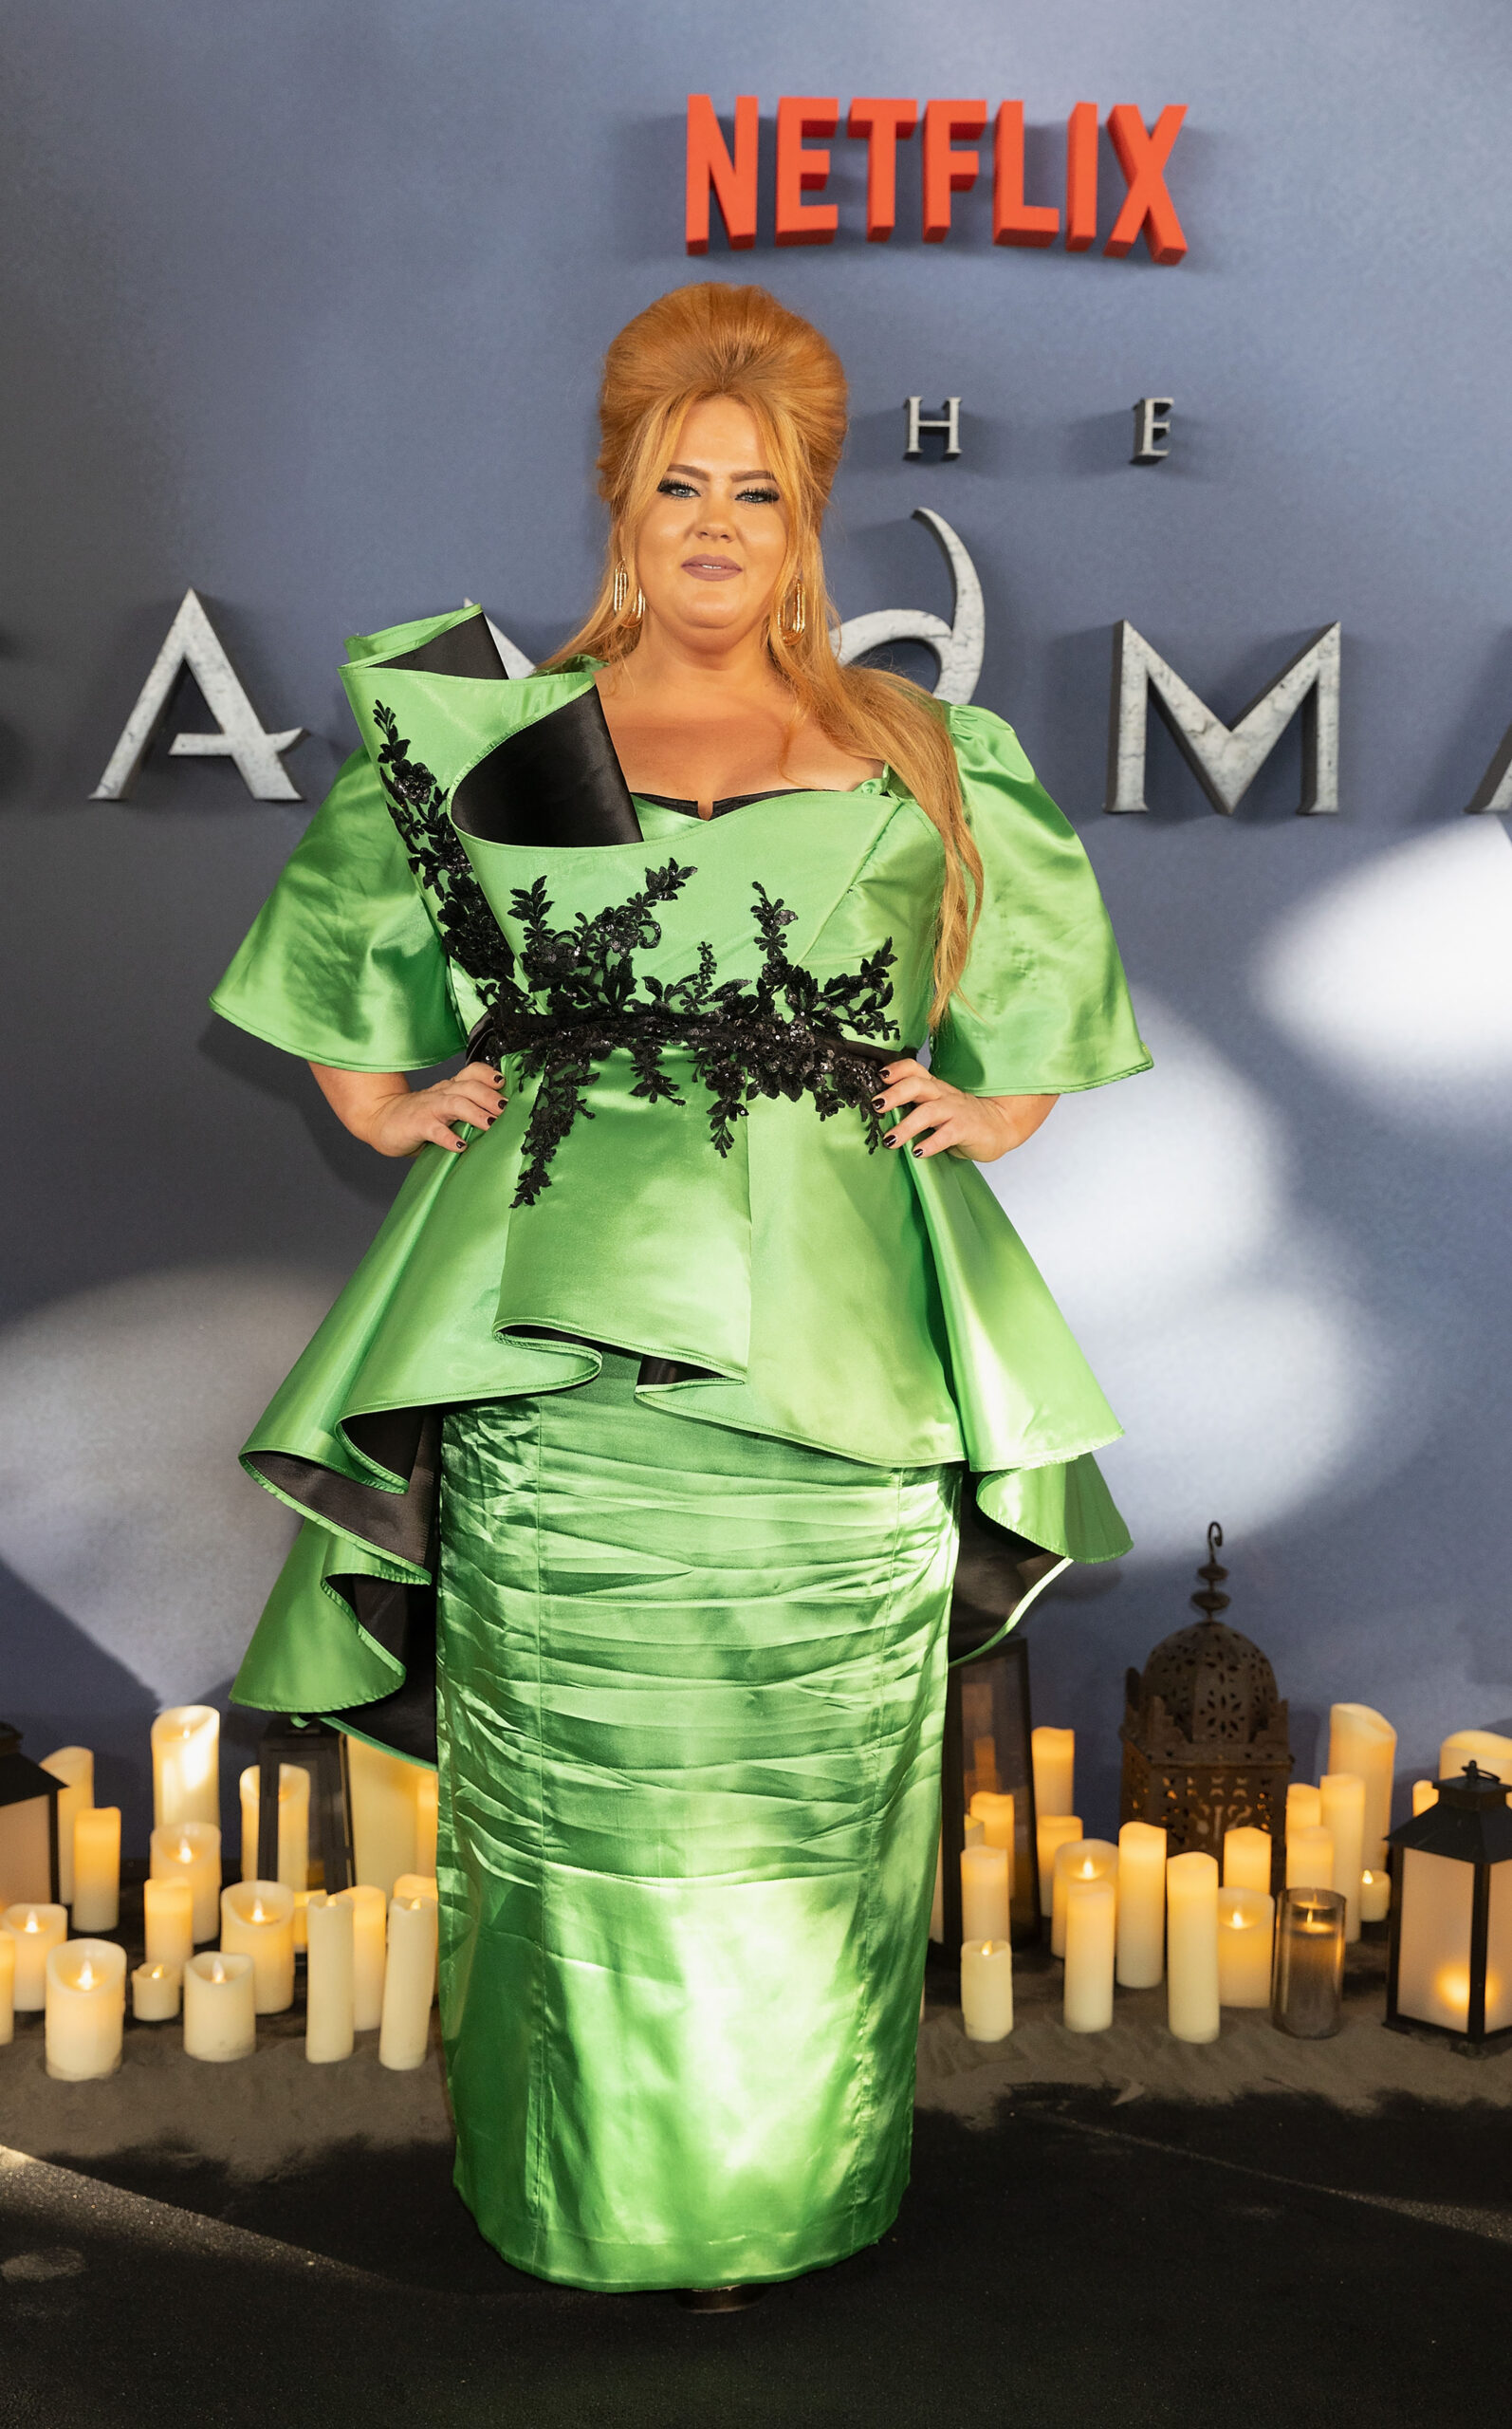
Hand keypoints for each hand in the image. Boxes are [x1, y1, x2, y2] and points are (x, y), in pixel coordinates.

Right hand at [310, 1061, 505, 1156]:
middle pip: (468, 1087)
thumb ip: (467, 1111)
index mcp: (450, 1088)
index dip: (488, 1075)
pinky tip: (461, 1146)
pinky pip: (435, 1130)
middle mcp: (441, 1094)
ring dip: (475, 1112)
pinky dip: (449, 1138)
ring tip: (490, 1124)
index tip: (505, 1083)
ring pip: (455, 1103)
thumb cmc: (418, 1118)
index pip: (472, 1073)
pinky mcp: (417, 1125)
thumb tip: (501, 1123)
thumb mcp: (445, 1109)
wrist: (380, 1120)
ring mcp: (428, 1108)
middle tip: (505, 1109)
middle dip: (489, 1096)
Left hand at [872, 1060, 1057, 1162]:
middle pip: (917, 1086)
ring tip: (891, 1140)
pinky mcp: (966, 1129)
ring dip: (907, 1125)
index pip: (914, 1069)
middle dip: (895, 1094)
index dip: (897, 1070)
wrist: (1000, 1126)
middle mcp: (943, 1095)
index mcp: (935, 1088)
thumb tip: (880, 1117)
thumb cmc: (962, 1119)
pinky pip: (947, 1134)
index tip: (879, 1076)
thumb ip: (915, 1108)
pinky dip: (931, 1143)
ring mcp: (956, 1111)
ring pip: (929, 1112)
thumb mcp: (937, 1108)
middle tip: (877, 1106)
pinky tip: (918, 1152)